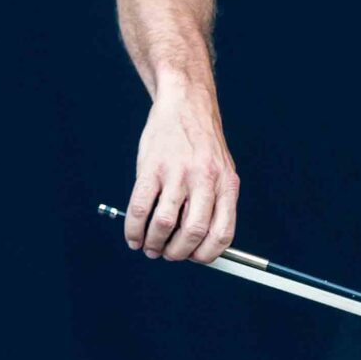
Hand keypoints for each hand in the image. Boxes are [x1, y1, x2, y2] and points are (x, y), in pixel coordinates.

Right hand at [123, 80, 237, 261]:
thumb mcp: (221, 170)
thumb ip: (215, 201)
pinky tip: (133, 235)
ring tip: (149, 247)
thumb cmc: (201, 142)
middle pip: (193, 232)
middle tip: (168, 254)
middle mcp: (205, 179)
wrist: (185, 101)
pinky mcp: (152, 167)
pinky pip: (140, 207)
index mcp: (227, 184)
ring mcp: (177, 173)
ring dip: (154, 244)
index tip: (194, 258)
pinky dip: (134, 229)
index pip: (222, 233)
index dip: (206, 254)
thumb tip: (199, 243)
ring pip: (164, 224)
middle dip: (177, 253)